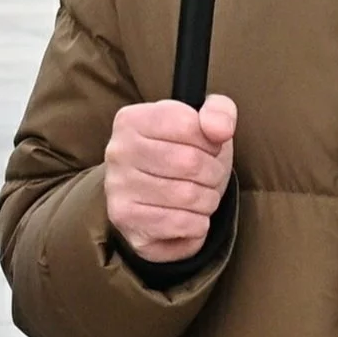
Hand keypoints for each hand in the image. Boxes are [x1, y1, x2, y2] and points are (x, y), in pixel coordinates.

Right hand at [105, 95, 235, 263]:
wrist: (151, 197)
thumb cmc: (182, 154)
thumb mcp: (204, 122)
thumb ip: (219, 112)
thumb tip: (219, 130)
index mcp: (132, 120)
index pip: (188, 125)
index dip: (211, 142)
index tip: (207, 149)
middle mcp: (118, 151)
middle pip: (190, 162)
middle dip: (213, 174)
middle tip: (208, 178)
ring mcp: (118, 188)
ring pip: (188, 196)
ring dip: (207, 200)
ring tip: (198, 197)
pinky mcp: (126, 221)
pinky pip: (182, 224)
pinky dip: (197, 224)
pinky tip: (187, 217)